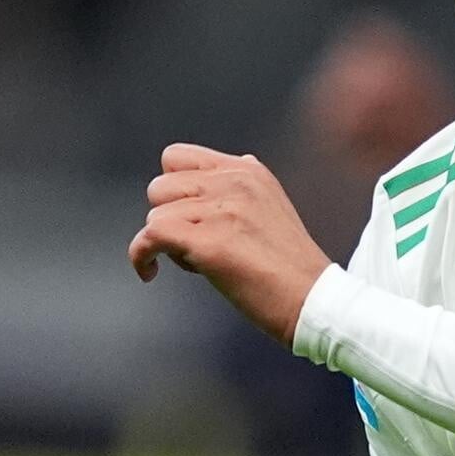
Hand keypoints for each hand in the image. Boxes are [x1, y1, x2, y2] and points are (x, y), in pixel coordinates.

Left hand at [129, 143, 333, 345]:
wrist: (313, 299)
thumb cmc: (290, 266)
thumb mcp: (269, 208)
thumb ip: (238, 189)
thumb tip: (206, 177)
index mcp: (248, 171)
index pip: (176, 157)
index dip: (172, 188)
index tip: (187, 216)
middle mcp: (234, 183)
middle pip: (159, 186)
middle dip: (168, 217)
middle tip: (196, 244)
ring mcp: (222, 211)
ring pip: (154, 216)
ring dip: (166, 244)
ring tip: (199, 263)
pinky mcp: (209, 242)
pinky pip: (149, 237)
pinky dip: (141, 257)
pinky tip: (149, 273)